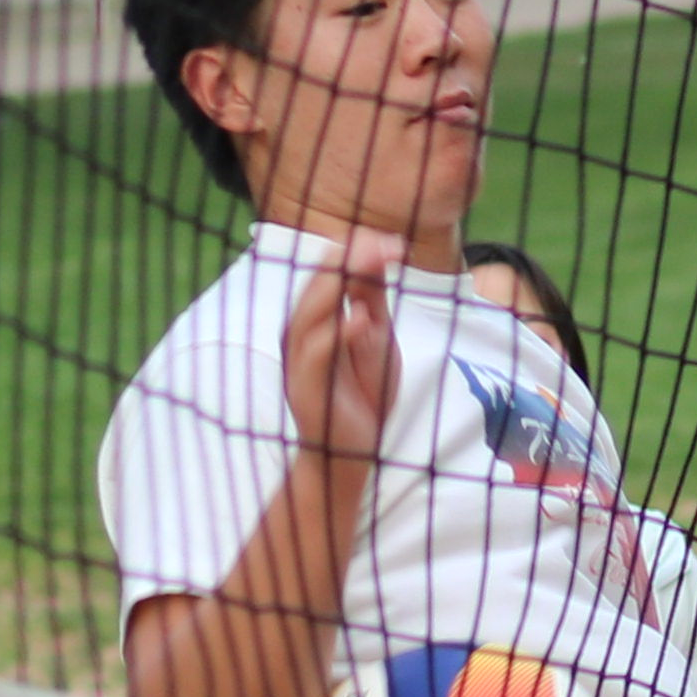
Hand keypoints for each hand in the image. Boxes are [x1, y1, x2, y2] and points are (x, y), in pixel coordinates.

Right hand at [281, 234, 404, 467]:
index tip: (397, 243)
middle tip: (389, 245)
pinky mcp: (305, 387)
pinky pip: (315, 354)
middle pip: (318, 282)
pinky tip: (360, 317)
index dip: (360, 250)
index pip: (330, 270)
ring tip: (372, 262)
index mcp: (315, 317)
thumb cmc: (363, 394)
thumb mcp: (376, 339)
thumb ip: (372, 301)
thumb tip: (377, 254)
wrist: (352, 453)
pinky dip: (336, 333)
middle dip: (353, 257)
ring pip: (310, 311)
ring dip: (341, 283)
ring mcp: (299, 360)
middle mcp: (301, 332)